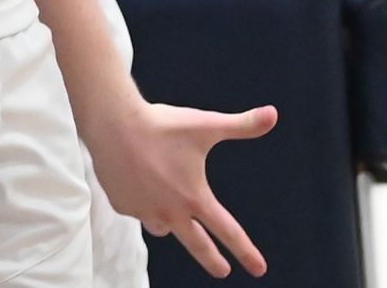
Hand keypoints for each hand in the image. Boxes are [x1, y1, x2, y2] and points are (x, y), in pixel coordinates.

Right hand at [71, 81, 275, 277]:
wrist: (113, 122)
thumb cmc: (161, 125)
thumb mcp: (205, 125)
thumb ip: (242, 125)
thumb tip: (273, 114)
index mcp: (195, 198)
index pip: (228, 232)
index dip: (246, 252)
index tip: (259, 269)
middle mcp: (171, 212)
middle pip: (197, 246)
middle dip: (213, 261)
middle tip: (222, 271)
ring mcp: (144, 211)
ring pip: (162, 227)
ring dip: (169, 224)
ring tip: (168, 210)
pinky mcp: (121, 205)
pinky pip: (136, 210)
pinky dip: (141, 203)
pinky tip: (136, 182)